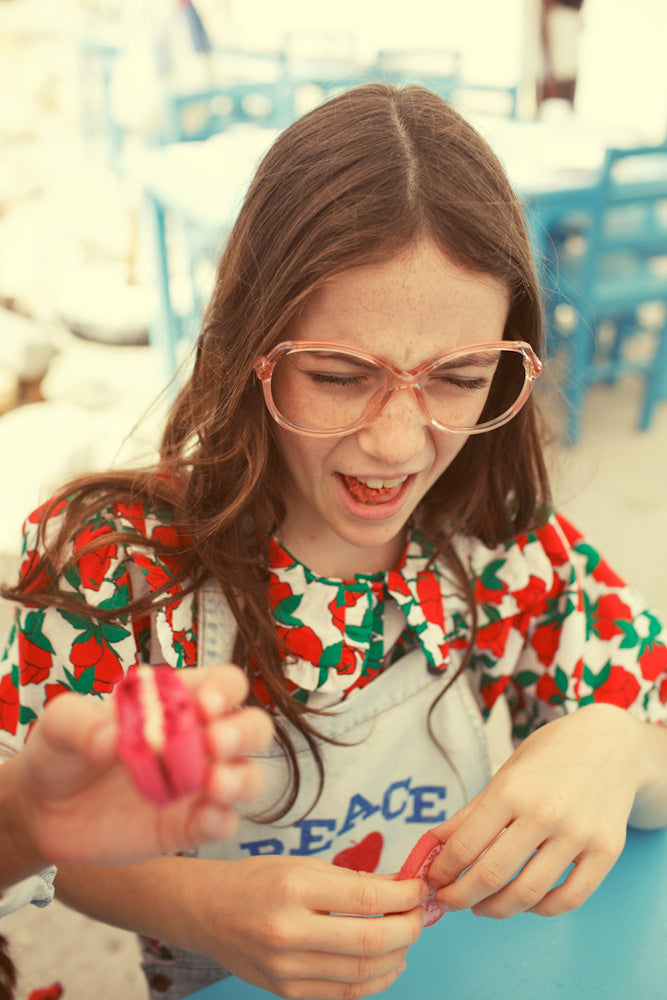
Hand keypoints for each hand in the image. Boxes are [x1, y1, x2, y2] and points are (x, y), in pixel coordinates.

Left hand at [7, 665, 273, 871]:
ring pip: (250, 776)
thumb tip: (111, 738)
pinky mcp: (187, 826)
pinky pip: (223, 823)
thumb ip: (82, 722)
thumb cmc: (60, 750)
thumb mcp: (59, 724)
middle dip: (243, 732)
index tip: (203, 704)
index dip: (224, 690)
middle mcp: (199, 740)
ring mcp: (197, 785)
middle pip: (252, 727)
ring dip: (242, 778)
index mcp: (178, 702)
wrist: (41, 811)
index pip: (225, 684)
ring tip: (213, 785)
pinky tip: (204, 819)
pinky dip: (222, 821)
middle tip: (214, 743)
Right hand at [186, 856, 427, 999]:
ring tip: (407, 937)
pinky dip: (375, 980)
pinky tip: (388, 963)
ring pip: (363, 974)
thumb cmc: (257, 879)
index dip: (405, 897)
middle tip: (421, 914)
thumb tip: (401, 887)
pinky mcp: (287, 992)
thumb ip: (354, 880)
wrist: (207, 911)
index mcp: (295, 888)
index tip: (421, 888)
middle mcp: (289, 931)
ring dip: (398, 956)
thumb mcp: (303, 865)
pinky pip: (344, 993)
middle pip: (370, 943)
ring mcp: (287, 969)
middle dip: (409, 929)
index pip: (368, 900)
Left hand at [427, 705, 644, 918]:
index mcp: (511, 789)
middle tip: (447, 902)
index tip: (431, 881)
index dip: (441, 872)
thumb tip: (432, 847)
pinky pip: (569, 899)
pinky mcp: (606, 852)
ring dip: (496, 909)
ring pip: (528, 894)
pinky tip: (525, 903)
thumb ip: (469, 814)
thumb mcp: (505, 774)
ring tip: (482, 907)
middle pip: (491, 876)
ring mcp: (578, 834)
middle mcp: (544, 812)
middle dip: (460, 897)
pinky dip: (541, 909)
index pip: (465, 847)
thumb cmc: (551, 755)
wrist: (611, 744)